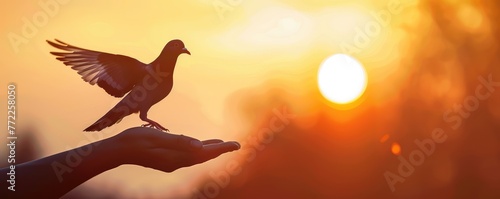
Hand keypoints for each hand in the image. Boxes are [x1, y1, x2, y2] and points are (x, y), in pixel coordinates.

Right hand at [108, 127, 239, 171]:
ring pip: (196, 156)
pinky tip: (200, 146)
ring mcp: (171, 162)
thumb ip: (179, 142)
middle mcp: (176, 162)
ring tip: (223, 144)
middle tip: (236, 145)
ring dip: (210, 150)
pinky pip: (188, 155)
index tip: (236, 145)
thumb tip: (200, 146)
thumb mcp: (158, 137)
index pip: (205, 153)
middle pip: (203, 156)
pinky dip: (198, 150)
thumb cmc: (135, 141)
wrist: (117, 150)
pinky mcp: (166, 160)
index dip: (221, 148)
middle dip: (220, 150)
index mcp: (176, 157)